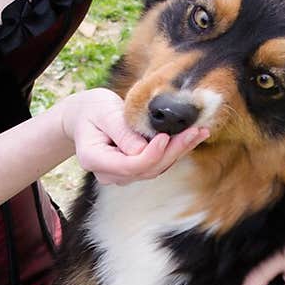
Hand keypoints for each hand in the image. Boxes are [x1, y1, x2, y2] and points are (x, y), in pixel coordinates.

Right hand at [59, 88, 207, 185]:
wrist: (83, 116)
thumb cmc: (91, 110)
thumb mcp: (103, 112)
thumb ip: (122, 131)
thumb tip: (143, 149)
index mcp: (95, 160)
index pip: (129, 165)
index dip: (150, 154)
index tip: (164, 137)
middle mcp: (109, 174)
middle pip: (147, 170)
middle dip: (173, 151)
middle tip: (195, 132)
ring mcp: (123, 174)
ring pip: (156, 169)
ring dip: (180, 151)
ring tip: (200, 132)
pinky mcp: (135, 169)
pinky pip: (158, 164)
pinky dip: (176, 150)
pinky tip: (193, 137)